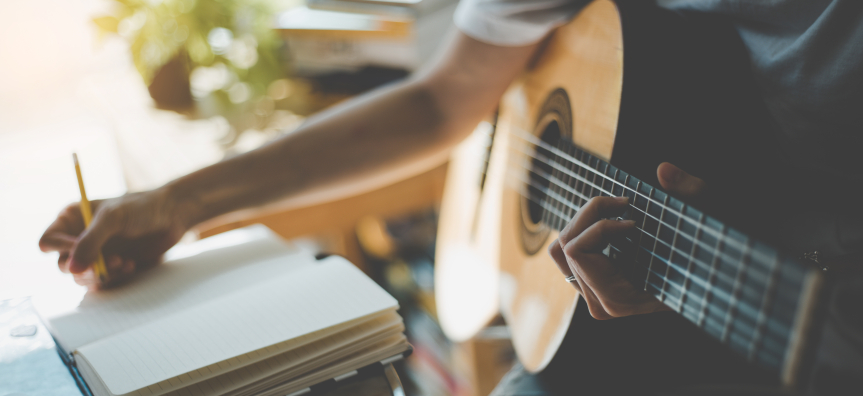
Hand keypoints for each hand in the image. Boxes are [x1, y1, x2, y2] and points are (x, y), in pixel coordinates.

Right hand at [38, 188, 191, 289]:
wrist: (172, 216)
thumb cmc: (142, 208)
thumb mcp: (113, 218)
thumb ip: (91, 241)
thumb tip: (73, 268)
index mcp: (72, 220)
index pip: (49, 242)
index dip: (62, 250)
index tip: (81, 251)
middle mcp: (79, 239)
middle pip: (63, 265)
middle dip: (85, 267)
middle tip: (107, 263)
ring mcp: (95, 254)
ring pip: (82, 278)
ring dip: (101, 275)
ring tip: (124, 262)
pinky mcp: (111, 267)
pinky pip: (101, 283)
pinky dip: (113, 279)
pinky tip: (131, 266)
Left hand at [548, 162, 706, 319]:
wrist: (713, 280)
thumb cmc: (711, 252)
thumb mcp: (706, 220)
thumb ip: (693, 193)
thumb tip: (664, 170)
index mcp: (619, 300)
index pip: (577, 252)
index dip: (601, 226)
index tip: (633, 221)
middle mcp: (601, 305)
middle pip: (566, 245)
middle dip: (593, 214)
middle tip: (625, 203)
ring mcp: (593, 298)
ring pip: (560, 249)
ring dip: (585, 221)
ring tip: (616, 211)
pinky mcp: (591, 288)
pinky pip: (565, 255)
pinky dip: (581, 231)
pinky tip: (610, 223)